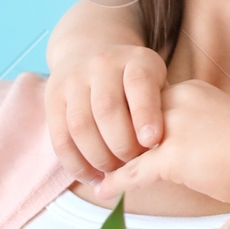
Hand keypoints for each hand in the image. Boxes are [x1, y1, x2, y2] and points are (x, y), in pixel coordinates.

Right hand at [44, 0, 168, 192]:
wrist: (91, 52)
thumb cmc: (137, 83)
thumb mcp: (158, 82)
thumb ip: (165, 108)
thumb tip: (176, 147)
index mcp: (135, 60)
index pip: (139, 83)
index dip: (145, 114)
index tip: (153, 143)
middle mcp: (101, 65)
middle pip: (107, 109)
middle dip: (121, 144)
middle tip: (135, 165)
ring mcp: (73, 80)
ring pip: (81, 126)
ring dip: (98, 157)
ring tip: (114, 173)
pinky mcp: (53, 99)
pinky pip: (60, 138)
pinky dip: (75, 163)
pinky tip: (92, 176)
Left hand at [101, 79, 229, 210]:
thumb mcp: (220, 121)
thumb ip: (195, 125)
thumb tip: (180, 145)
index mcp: (190, 91)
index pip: (147, 102)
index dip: (132, 123)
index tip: (117, 137)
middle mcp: (177, 102)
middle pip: (131, 119)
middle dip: (114, 138)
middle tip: (96, 155)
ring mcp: (174, 128)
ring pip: (128, 144)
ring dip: (110, 159)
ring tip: (95, 172)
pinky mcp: (174, 156)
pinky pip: (134, 171)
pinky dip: (116, 182)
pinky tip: (104, 190)